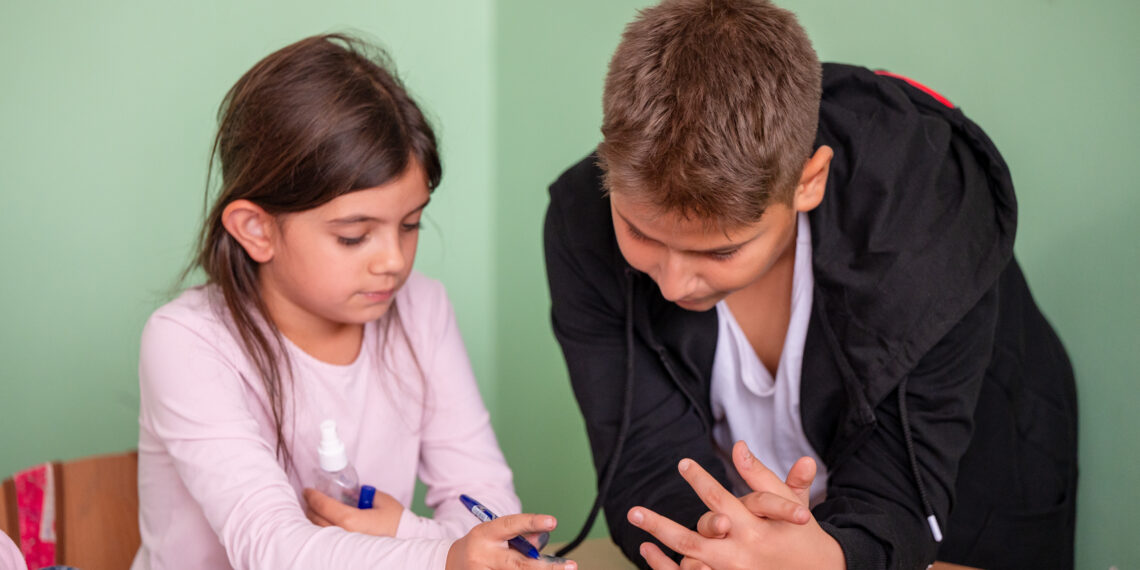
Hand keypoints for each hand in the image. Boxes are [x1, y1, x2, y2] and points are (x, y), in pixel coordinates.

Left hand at [303, 487, 403, 536]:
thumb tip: (349, 491)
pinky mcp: (346, 551)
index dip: (312, 496)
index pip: (323, 506)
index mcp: (350, 520)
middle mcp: (343, 534)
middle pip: (315, 519)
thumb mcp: (380, 499)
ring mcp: (344, 545)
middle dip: (310, 506)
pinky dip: (321, 529)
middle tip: (310, 498)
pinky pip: (327, 539)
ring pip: (318, 531)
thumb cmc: (395, 520)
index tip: (308, 490)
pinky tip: (324, 523)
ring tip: (316, 510)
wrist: (406, 539)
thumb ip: (361, 493)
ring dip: (314, 519)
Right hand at [445, 514, 575, 569]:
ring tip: (551, 567)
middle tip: (570, 567)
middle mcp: (482, 555)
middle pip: (519, 564)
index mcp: (485, 534)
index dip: (531, 522)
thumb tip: (545, 534)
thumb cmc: (482, 546)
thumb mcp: (496, 534)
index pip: (510, 525)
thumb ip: (521, 535)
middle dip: (546, 568)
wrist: (450, 564)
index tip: (552, 521)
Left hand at [628, 442, 844, 569]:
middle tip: (635, 511)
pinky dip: (671, 567)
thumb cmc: (800, 533)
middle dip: (660, 525)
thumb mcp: (788, 502)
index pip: (721, 499)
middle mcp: (742, 551)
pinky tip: (650, 553)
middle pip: (692, 538)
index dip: (700, 481)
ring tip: (638, 534)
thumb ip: (761, 475)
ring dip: (660, 547)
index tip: (681, 464)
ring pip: (690, 558)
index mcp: (756, 526)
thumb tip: (738, 446)